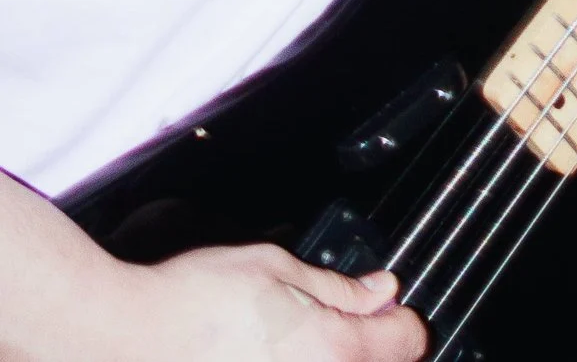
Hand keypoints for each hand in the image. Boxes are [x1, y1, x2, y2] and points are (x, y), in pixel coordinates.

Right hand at [120, 250, 424, 357]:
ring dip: (333, 355)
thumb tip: (380, 290)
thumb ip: (336, 286)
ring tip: (296, 336)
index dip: (404, 318)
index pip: (406, 343)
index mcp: (329, 347)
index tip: (390, 307)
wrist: (124, 338)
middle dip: (370, 342)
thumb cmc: (192, 302)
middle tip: (348, 315)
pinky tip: (271, 351)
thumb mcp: (275, 269)